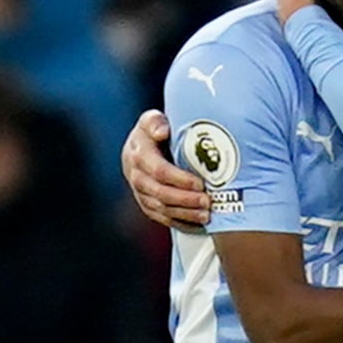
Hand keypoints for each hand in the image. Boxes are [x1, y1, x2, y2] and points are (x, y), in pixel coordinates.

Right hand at [123, 109, 210, 229]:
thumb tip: (162, 132)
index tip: (200, 183)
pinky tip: (195, 223)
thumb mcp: (152, 119)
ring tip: (206, 215)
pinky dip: (178, 222)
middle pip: (159, 192)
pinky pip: (159, 217)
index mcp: (137, 153)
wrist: (142, 144)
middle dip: (185, 200)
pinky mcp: (144, 202)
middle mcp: (135, 174)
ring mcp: (138, 191)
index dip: (180, 179)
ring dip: (184, 213)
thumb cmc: (154, 130)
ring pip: (159, 208)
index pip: (159, 170)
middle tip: (207, 202)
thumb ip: (155, 121)